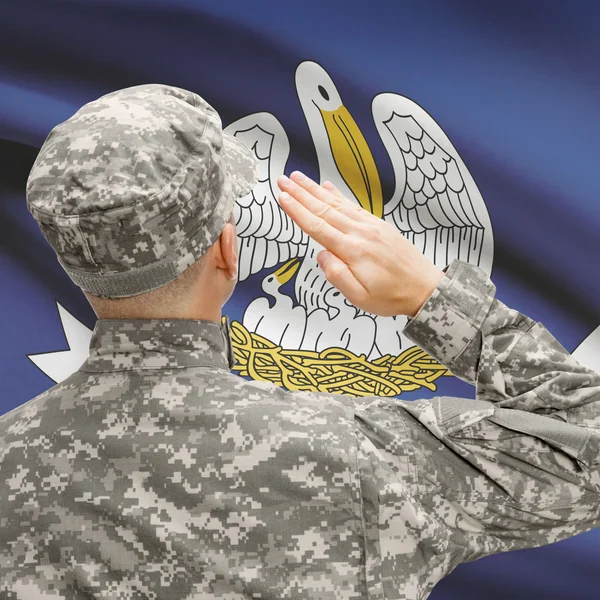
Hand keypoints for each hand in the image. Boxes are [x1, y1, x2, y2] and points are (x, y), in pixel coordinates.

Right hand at [276, 172, 443, 316]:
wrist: (425, 288)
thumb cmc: (391, 296)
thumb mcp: (360, 297)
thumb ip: (337, 276)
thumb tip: (321, 255)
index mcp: (352, 251)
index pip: (318, 227)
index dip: (297, 211)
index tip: (282, 197)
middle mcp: (360, 233)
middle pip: (324, 209)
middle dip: (301, 194)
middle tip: (283, 179)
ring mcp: (371, 226)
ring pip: (337, 204)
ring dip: (315, 190)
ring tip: (298, 178)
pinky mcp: (379, 225)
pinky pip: (354, 206)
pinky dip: (338, 195)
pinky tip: (328, 187)